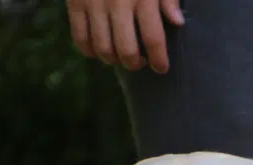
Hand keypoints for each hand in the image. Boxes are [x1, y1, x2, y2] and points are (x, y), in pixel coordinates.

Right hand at [66, 0, 184, 74]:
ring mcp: (94, 4)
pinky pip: (79, 38)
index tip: (161, 68)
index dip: (159, 60)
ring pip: (103, 49)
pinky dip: (89, 51)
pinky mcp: (75, 3)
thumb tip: (178, 22)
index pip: (154, 39)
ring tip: (120, 57)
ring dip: (113, 60)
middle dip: (135, 64)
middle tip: (140, 63)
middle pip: (127, 51)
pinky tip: (98, 50)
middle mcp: (118, 3)